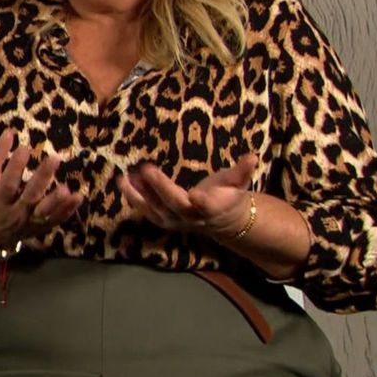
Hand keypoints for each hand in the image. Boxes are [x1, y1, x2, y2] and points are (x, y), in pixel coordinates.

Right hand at [0, 128, 81, 247]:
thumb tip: (10, 132)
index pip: (8, 183)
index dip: (15, 166)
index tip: (26, 147)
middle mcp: (14, 212)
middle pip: (30, 196)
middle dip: (42, 178)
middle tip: (55, 158)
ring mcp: (29, 221)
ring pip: (44, 212)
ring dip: (56, 201)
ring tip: (66, 188)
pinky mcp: (40, 227)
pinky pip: (55, 220)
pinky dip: (67, 211)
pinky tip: (78, 197)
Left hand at [119, 154, 257, 239]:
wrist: (222, 220)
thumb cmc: (229, 195)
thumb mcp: (238, 182)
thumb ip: (242, 171)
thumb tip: (253, 157)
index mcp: (212, 208)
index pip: (206, 207)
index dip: (201, 203)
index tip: (195, 195)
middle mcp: (191, 217)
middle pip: (174, 205)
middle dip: (160, 188)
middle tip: (147, 169)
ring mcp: (175, 220)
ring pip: (155, 210)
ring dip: (138, 194)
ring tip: (123, 179)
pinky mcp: (163, 219)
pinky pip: (146, 210)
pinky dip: (133, 198)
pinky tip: (123, 183)